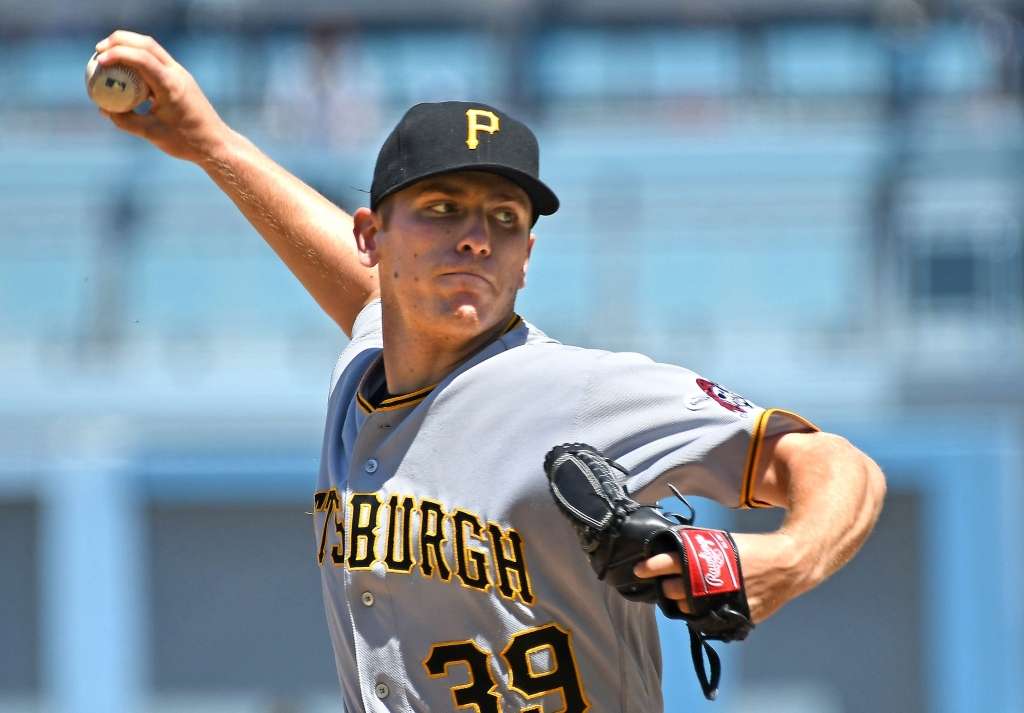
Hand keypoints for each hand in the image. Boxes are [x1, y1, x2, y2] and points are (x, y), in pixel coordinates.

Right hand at [93, 31, 229, 162]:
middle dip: (119, 41)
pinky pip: (156, 61)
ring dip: (129, 47)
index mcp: (171, 86)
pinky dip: (138, 60)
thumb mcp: (152, 134)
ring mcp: (180, 74)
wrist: (215, 143)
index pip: (142, 58)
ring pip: (152, 49)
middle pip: (146, 44)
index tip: (98, 61)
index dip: (118, 54)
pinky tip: (124, 71)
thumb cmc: (186, 141)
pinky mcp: (180, 78)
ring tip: (107, 56)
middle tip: (98, 50)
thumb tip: (103, 109)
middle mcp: (177, 74)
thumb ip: (125, 120)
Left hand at [633, 532, 804, 622]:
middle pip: (672, 590)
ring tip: (684, 594)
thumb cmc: (753, 549)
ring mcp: (721, 602)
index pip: (668, 563)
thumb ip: (696, 548)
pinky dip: (699, 613)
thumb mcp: (720, 542)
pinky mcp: (732, 616)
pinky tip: (700, 606)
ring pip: (686, 609)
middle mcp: (710, 583)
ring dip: (681, 602)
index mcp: (706, 560)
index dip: (651, 566)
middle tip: (666, 582)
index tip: (639, 569)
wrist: (788, 565)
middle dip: (665, 586)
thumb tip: (672, 553)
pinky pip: (706, 620)